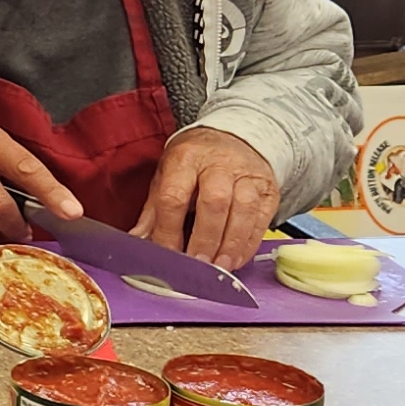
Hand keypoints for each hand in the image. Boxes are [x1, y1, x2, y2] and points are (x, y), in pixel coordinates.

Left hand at [135, 126, 280, 268]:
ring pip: (243, 210)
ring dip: (231, 244)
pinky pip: (262, 218)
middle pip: (214, 202)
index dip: (169, 230)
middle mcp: (218, 164)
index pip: (174, 196)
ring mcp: (247, 175)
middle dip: (205, 239)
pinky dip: (249, 243)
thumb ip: (153, 211)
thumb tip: (137, 241)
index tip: (167, 254)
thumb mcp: (166, 176)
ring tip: (220, 267)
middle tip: (198, 265)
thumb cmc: (194, 162)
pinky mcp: (267, 189)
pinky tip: (237, 258)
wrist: (232, 138)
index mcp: (185, 158)